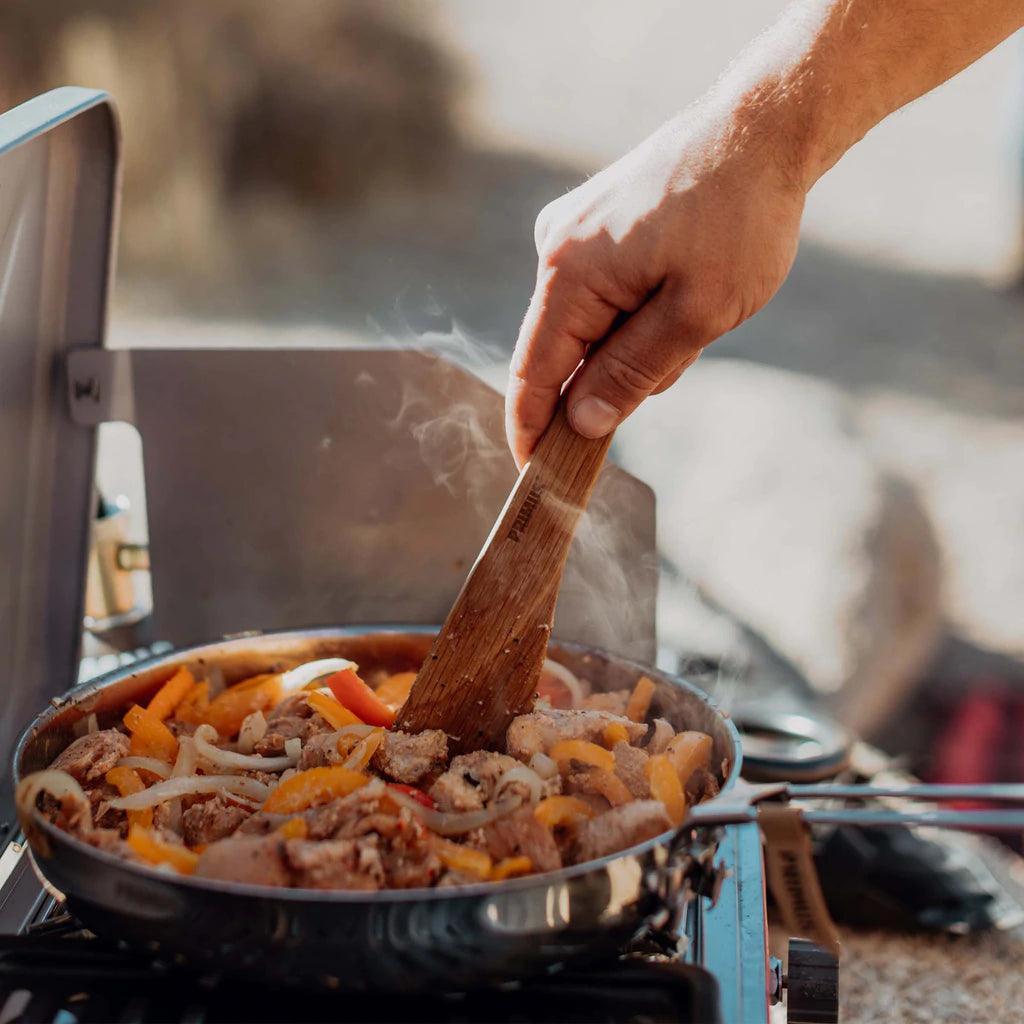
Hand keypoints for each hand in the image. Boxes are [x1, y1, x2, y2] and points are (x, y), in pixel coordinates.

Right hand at [506, 102, 806, 466]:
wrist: (762, 128)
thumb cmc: (738, 218)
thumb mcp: (697, 313)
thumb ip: (632, 373)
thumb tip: (580, 423)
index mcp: (570, 273)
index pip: (534, 374)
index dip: (532, 430)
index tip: (533, 475)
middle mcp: (557, 249)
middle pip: (566, 352)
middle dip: (616, 374)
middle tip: (685, 348)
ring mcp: (574, 233)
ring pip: (593, 326)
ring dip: (639, 339)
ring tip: (698, 303)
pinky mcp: (595, 225)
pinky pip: (606, 295)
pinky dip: (641, 310)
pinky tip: (685, 285)